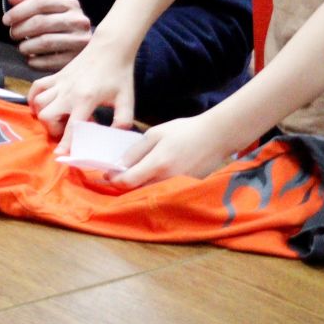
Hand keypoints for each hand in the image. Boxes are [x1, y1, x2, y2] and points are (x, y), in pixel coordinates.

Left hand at [2, 0, 92, 71]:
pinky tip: (31, 58)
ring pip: (44, 42)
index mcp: (70, 4)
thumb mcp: (47, 11)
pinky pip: (48, 61)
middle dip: (20, 29)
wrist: (83, 48)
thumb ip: (29, 2)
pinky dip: (34, 61)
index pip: (40, 2)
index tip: (5, 20)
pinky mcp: (77, 59)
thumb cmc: (58, 26)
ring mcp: (80, 41)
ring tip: (21, 47)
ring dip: (26, 46)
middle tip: (13, 34)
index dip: (19, 11)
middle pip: (41, 22)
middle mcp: (79, 20)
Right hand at [29, 36, 135, 137]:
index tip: (60, 155)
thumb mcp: (127, 100)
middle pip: (47, 115)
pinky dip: (34, 98)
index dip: (66, 142)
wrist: (110, 48)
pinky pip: (36, 88)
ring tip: (58, 118)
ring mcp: (59, 82)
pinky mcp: (55, 76)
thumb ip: (122, 122)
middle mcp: (68, 91)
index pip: (72, 125)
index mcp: (87, 99)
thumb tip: (114, 140)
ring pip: (39, 102)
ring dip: (44, 115)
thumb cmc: (119, 75)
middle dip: (53, 128)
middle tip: (66, 130)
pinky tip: (42, 105)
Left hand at [110, 113, 240, 187]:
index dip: (114, 180)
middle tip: (116, 177)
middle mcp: (167, 179)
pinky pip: (164, 192)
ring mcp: (178, 186)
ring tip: (131, 177)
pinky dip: (153, 187)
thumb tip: (119, 165)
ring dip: (137, 188)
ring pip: (150, 193)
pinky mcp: (186, 188)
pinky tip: (150, 178)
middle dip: (124, 186)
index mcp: (157, 164)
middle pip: (137, 191)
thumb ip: (135, 151)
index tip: (107, 174)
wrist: (216, 136)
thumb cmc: (184, 131)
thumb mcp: (155, 134)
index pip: (128, 181)